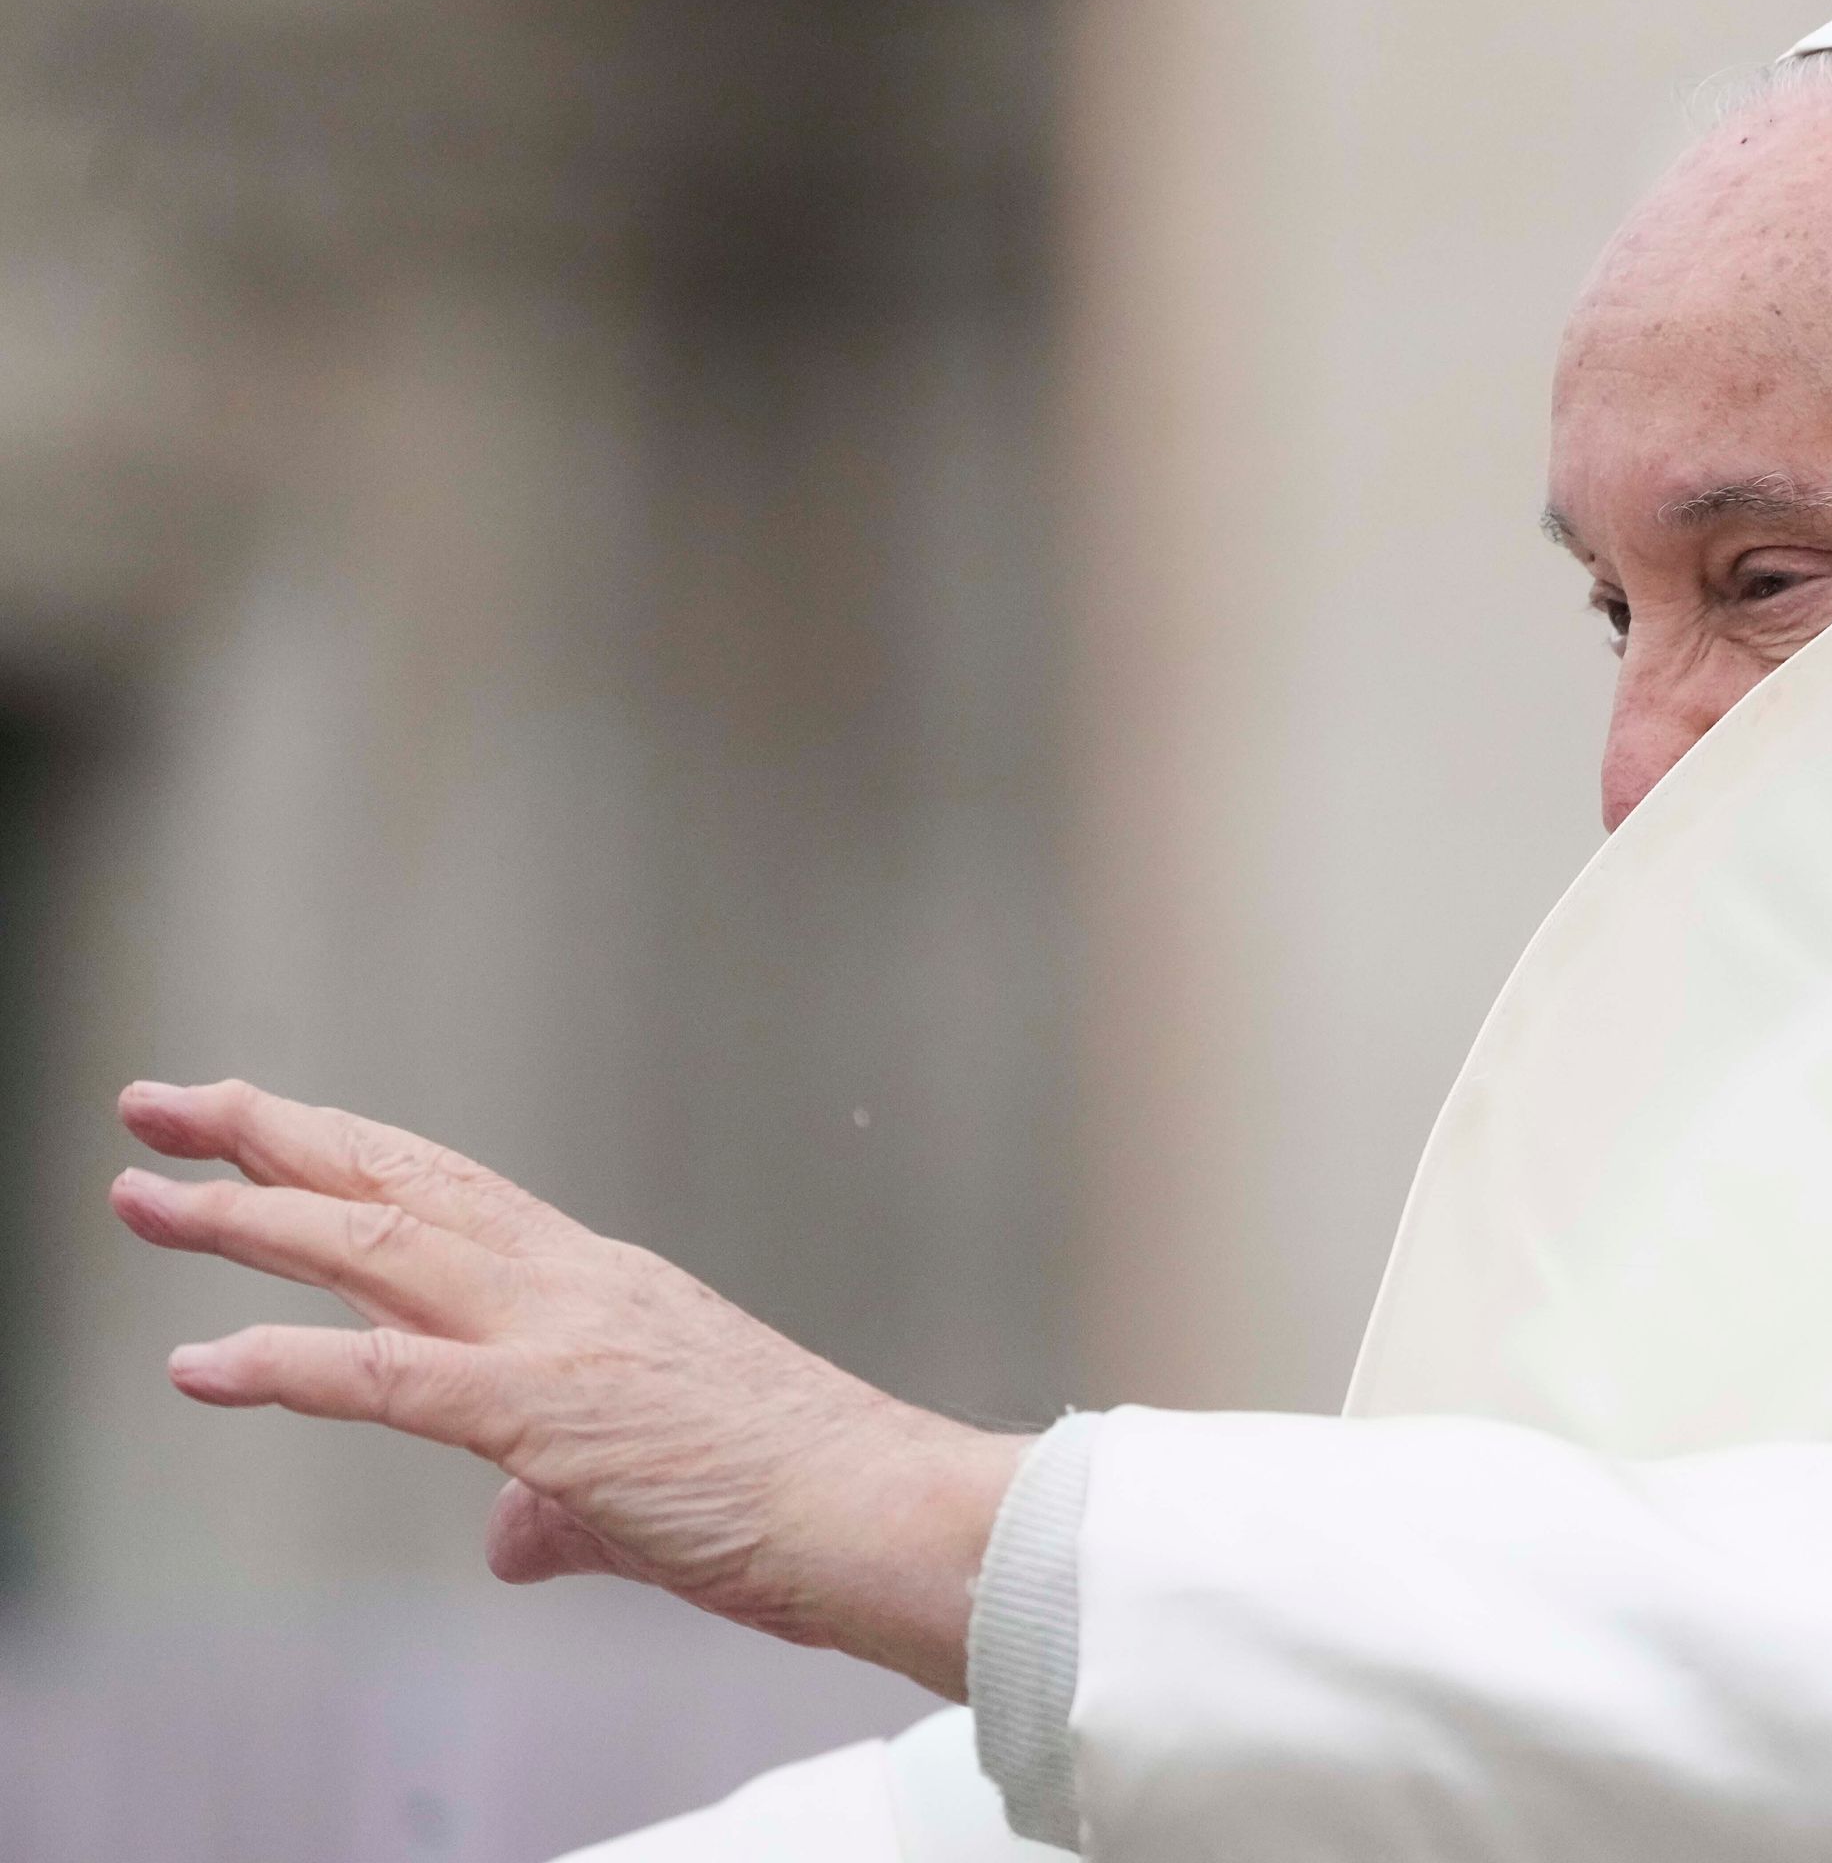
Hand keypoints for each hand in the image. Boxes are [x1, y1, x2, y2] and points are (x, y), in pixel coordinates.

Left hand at [109, 1077, 1022, 1699]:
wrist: (885, 1511)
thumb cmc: (794, 1503)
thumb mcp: (649, 1494)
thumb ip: (557, 1507)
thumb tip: (507, 1538)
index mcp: (599, 1288)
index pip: (449, 1196)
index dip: (344, 1154)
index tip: (255, 1123)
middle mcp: (572, 1284)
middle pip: (398, 1184)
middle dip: (269, 1138)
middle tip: (161, 1099)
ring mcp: (558, 1336)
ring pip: (377, 1245)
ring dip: (247, 1217)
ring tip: (141, 1190)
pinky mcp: (547, 1411)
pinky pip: (384, 1378)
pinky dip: (281, 1365)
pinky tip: (197, 1362)